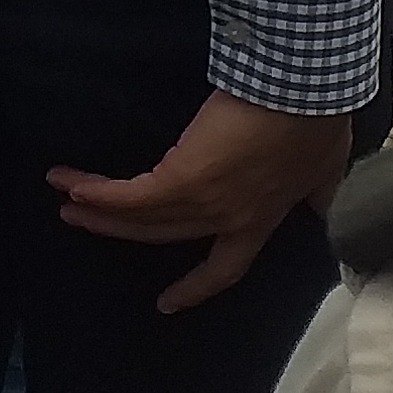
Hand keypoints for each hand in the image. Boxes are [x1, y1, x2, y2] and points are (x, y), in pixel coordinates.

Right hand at [49, 92, 350, 311]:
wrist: (302, 89)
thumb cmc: (316, 118)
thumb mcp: (327, 164)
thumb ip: (319, 187)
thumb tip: (320, 198)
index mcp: (262, 220)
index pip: (225, 267)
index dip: (196, 288)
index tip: (168, 304)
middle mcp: (229, 220)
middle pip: (166, 236)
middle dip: (122, 233)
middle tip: (84, 224)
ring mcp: (205, 202)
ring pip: (143, 218)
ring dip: (99, 211)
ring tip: (65, 202)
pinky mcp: (183, 178)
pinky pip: (132, 195)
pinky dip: (100, 194)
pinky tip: (71, 185)